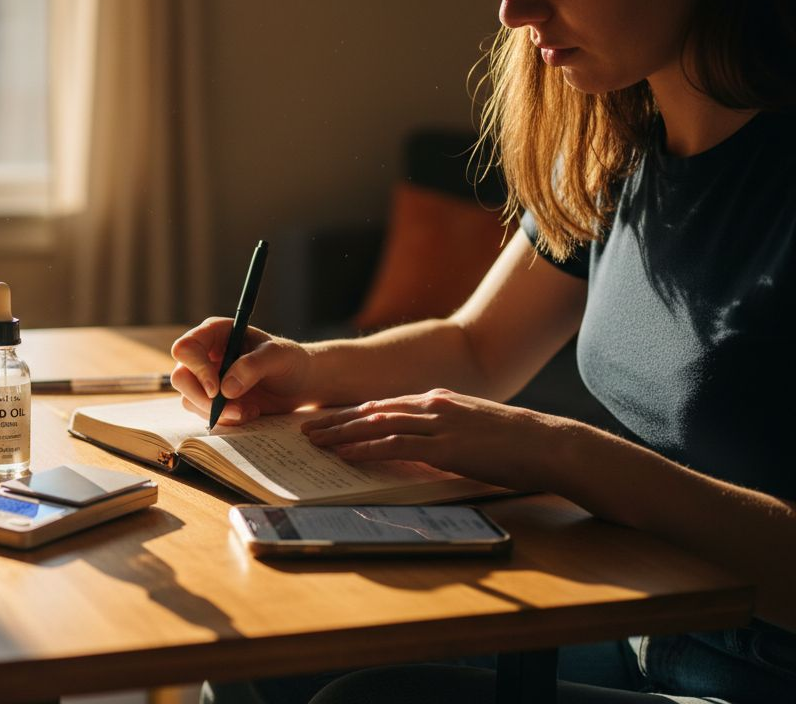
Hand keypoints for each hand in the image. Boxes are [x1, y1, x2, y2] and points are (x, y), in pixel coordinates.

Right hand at [170, 318, 312, 424]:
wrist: (298, 383)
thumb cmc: (289, 361)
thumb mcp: (278, 356)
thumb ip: (253, 366)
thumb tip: (225, 389)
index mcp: (215, 333)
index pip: (186, 348)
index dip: (196, 369)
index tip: (217, 389)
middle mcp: (205, 354)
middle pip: (181, 377)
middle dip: (204, 399)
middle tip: (235, 409)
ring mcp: (206, 378)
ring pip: (189, 399)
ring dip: (218, 412)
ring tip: (249, 411)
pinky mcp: (212, 399)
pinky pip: (204, 414)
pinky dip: (226, 419)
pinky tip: (249, 412)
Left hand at [300, 388, 572, 491]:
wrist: (547, 444)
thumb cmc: (514, 443)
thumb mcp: (472, 428)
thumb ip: (443, 431)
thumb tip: (420, 447)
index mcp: (439, 400)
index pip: (384, 404)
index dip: (351, 412)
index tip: (327, 419)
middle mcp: (433, 405)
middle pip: (372, 410)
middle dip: (336, 420)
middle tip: (307, 428)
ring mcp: (438, 423)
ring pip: (377, 424)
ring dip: (342, 433)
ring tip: (315, 442)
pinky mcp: (445, 445)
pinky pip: (396, 445)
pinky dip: (367, 449)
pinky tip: (347, 454)